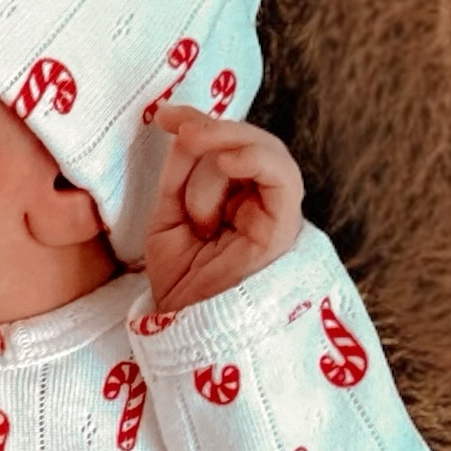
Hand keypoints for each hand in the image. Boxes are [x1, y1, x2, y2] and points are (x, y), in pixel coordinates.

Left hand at [144, 102, 305, 316]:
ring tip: (191, 179)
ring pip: (259, 154)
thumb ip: (180, 176)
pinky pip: (282, 179)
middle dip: (211, 128)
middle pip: (248, 145)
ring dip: (219, 158)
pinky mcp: (283, 228)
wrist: (187, 334)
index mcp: (234, 202)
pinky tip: (228, 157)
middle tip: (178, 125)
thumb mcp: (168, 220)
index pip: (229, 149)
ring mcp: (274, 215)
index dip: (202, 123)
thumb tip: (184, 127)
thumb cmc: (181, 286)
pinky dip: (257, 159)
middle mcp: (259, 205)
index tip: (166, 116)